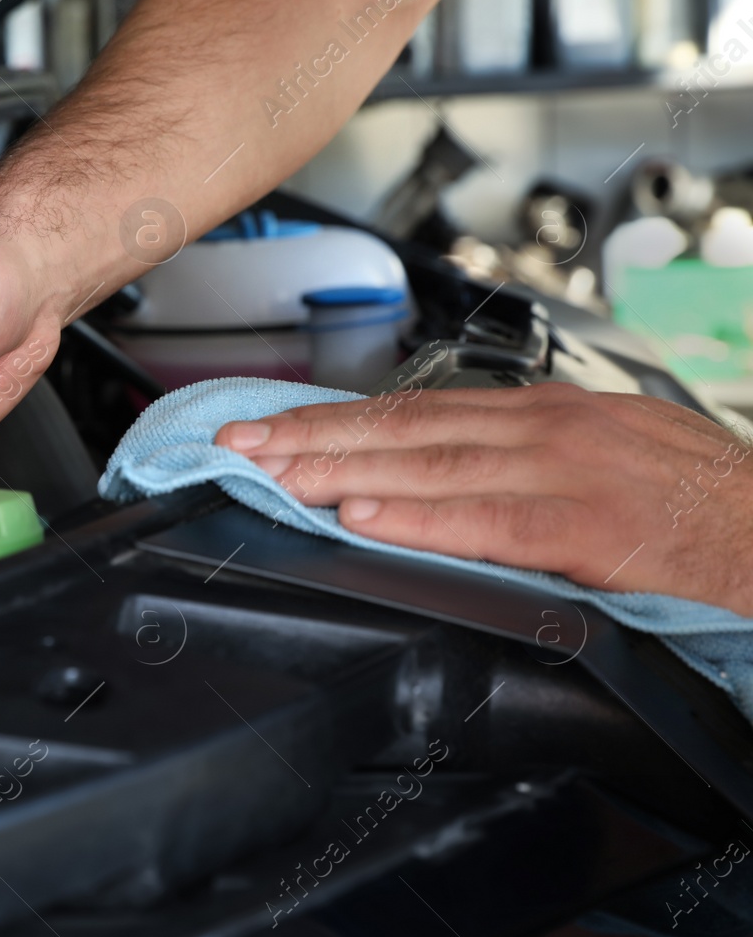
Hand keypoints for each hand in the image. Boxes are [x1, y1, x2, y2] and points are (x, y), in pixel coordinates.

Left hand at [214, 382, 752, 613]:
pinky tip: (362, 516)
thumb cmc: (697, 503)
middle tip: (238, 444)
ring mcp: (570, 474)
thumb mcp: (604, 456)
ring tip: (272, 473)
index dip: (334, 418)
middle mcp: (547, 430)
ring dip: (340, 469)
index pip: (417, 408)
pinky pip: (490, 523)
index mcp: (545, 413)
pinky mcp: (593, 528)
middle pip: (405, 429)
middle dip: (311, 436)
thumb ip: (519, 462)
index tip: (269, 425)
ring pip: (432, 466)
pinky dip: (420, 518)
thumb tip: (434, 475)